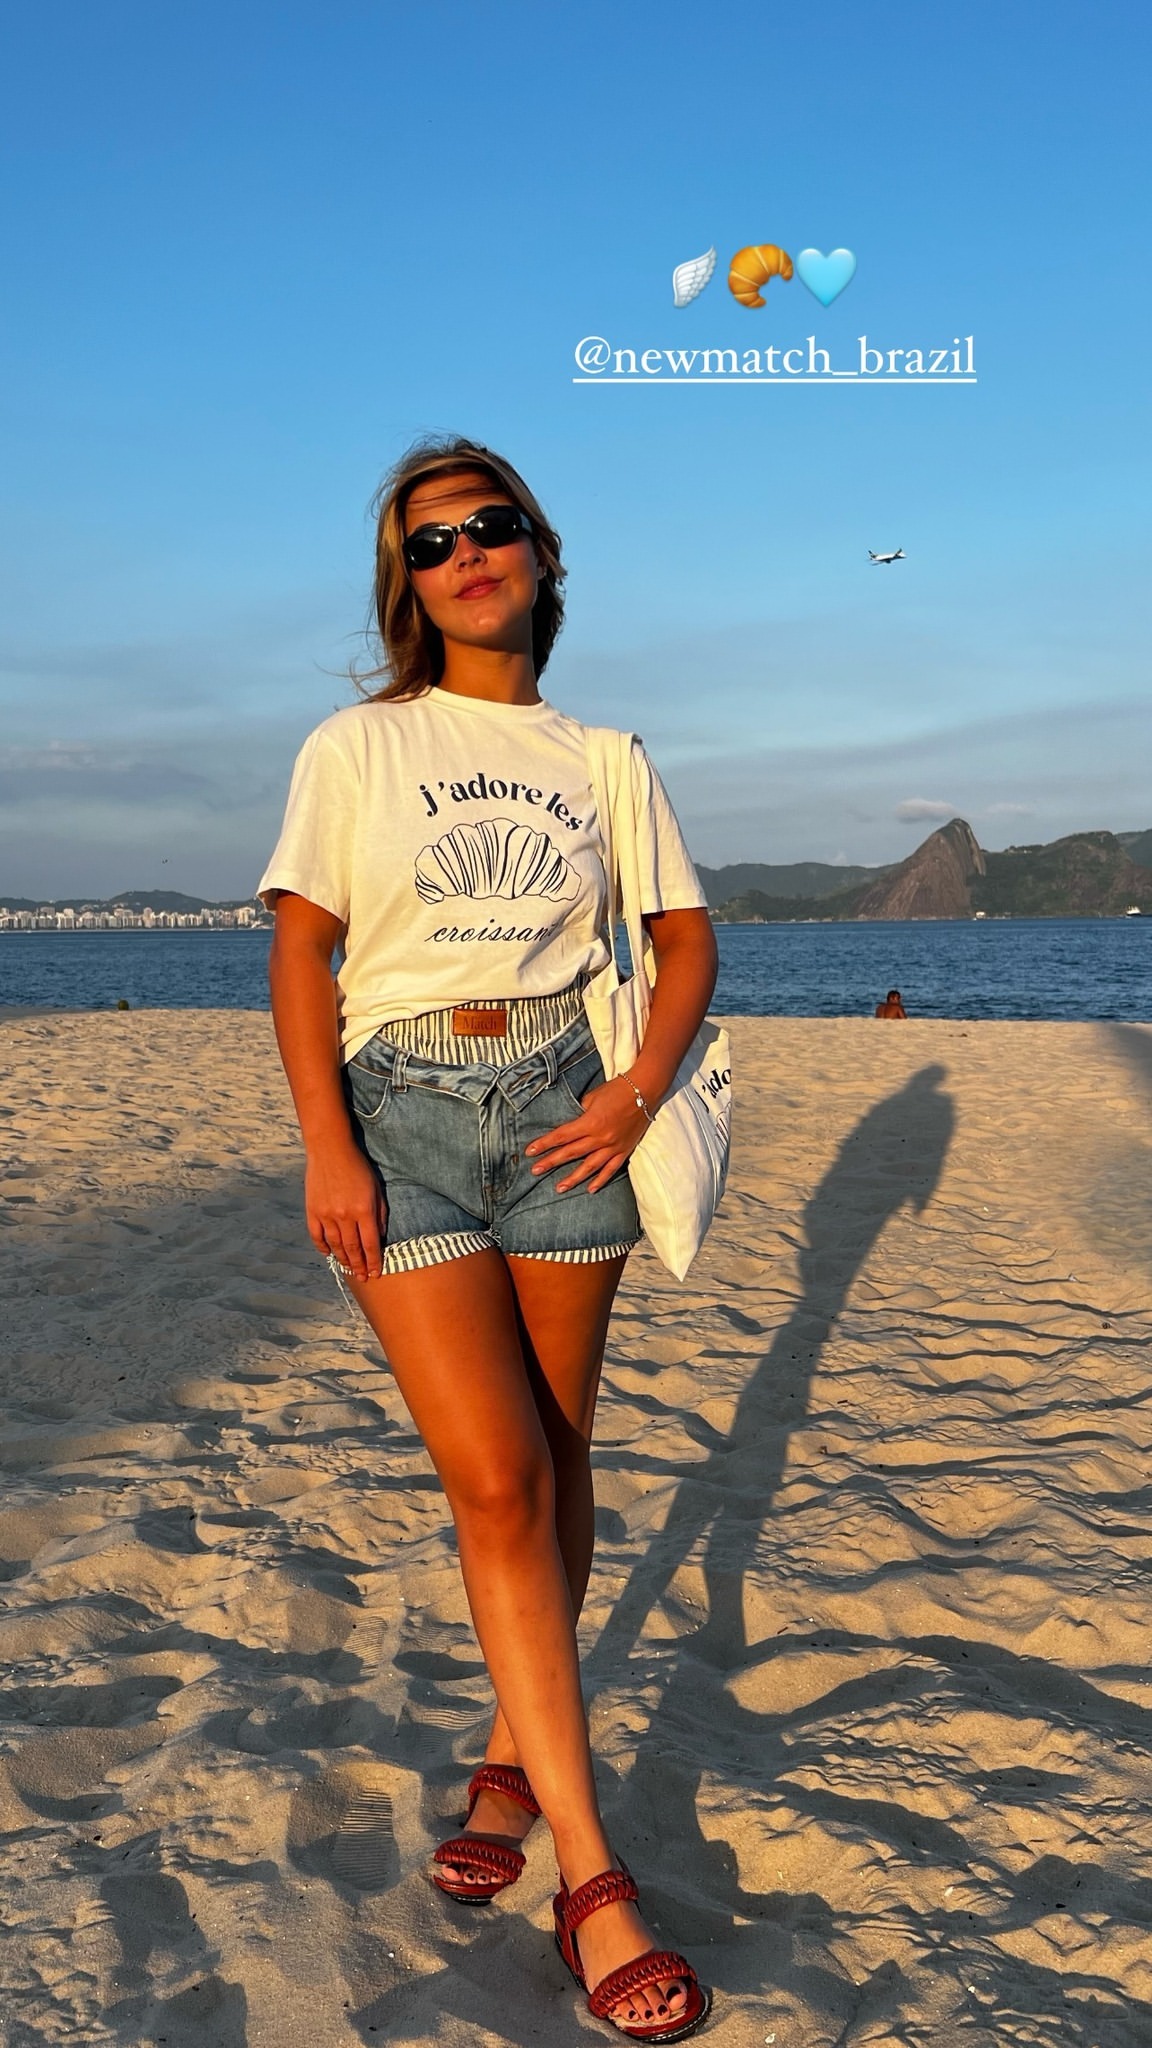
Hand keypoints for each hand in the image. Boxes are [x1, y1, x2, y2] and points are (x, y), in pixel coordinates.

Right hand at [304, 1139, 387, 1280]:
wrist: (330, 1150)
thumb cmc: (358, 1167)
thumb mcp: (376, 1188)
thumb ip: (379, 1213)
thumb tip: (380, 1236)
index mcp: (363, 1210)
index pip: (370, 1244)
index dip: (374, 1261)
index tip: (376, 1273)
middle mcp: (344, 1215)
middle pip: (353, 1249)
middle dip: (359, 1266)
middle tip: (363, 1278)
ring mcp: (326, 1214)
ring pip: (335, 1246)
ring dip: (343, 1260)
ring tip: (349, 1269)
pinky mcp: (312, 1211)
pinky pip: (317, 1236)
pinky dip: (323, 1248)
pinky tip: (329, 1254)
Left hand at [525, 1076, 651, 1194]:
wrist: (645, 1091)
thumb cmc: (617, 1090)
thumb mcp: (592, 1098)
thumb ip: (580, 1114)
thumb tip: (571, 1126)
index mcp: (590, 1122)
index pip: (562, 1136)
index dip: (545, 1144)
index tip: (530, 1151)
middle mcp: (600, 1137)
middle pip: (571, 1152)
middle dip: (551, 1162)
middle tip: (535, 1171)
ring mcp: (613, 1146)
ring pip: (590, 1166)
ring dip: (573, 1178)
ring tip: (559, 1188)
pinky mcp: (624, 1150)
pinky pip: (611, 1169)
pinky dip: (601, 1180)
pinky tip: (590, 1189)